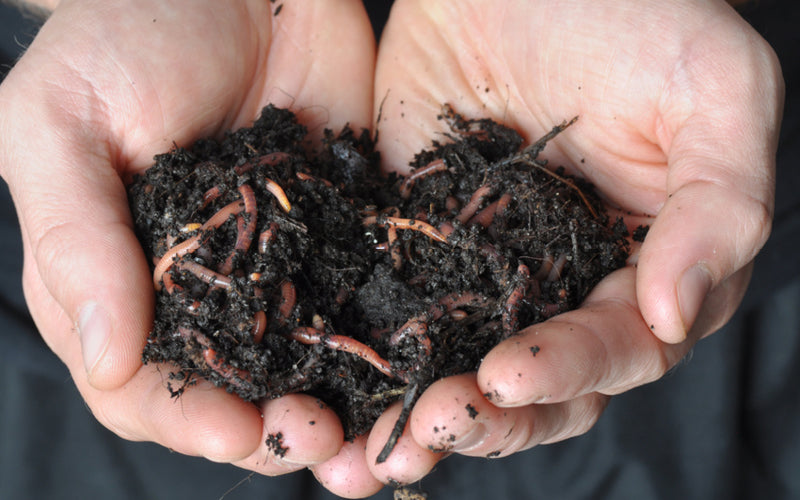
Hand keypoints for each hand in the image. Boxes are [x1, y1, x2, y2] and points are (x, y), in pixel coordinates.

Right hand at [0, 0, 375, 478]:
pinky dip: (387, 352)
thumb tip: (108, 357)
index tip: (234, 431)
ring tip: (371, 442)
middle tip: (315, 441)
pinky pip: (366, 306)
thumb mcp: (61, 122)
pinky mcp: (344, 236)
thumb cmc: (127, 31)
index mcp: (126, 278)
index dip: (183, 417)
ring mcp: (282, 267)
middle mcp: (207, 290)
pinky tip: (416, 377)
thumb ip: (74, 237)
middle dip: (269, 432)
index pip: (141, 381)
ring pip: (306, 368)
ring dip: (338, 413)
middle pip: (233, 392)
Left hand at [311, 0, 782, 493]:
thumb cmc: (635, 13)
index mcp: (641, 266)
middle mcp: (561, 284)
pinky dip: (370, 355)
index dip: (569, 371)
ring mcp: (483, 269)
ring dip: (427, 413)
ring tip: (386, 444)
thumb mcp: (713, 93)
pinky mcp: (414, 242)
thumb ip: (718, 208)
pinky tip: (339, 388)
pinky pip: (393, 308)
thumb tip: (674, 314)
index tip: (511, 372)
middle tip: (439, 421)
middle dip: (492, 414)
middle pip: (536, 383)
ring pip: (459, 364)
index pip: (617, 348)